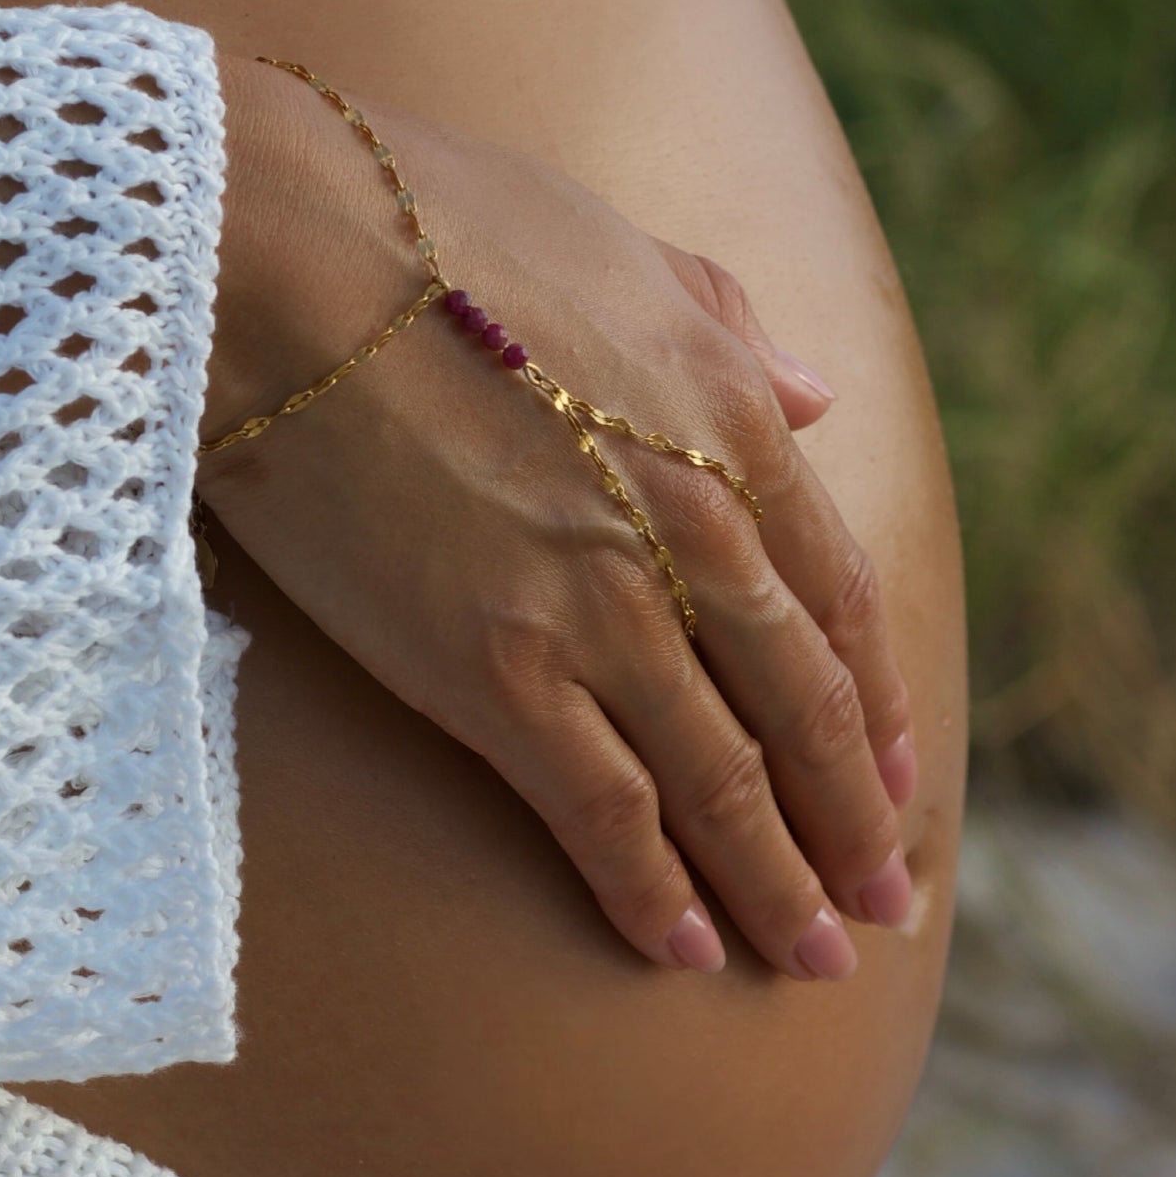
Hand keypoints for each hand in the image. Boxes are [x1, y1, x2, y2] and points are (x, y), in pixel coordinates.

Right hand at [196, 59, 917, 979]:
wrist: (282, 252)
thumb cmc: (428, 218)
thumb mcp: (616, 242)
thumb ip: (730, 322)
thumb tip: (817, 392)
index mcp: (732, 418)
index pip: (837, 596)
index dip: (873, 704)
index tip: (893, 779)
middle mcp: (692, 527)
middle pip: (800, 708)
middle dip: (850, 824)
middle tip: (884, 907)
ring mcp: (599, 607)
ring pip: (721, 781)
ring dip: (776, 883)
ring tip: (811, 958)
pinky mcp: (496, 670)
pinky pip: (602, 810)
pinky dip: (653, 890)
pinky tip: (686, 950)